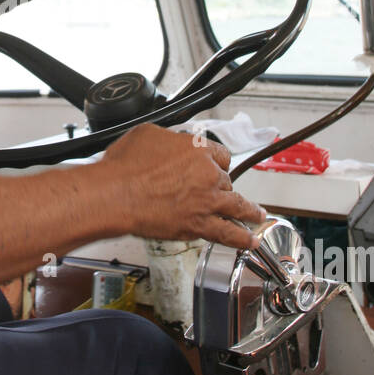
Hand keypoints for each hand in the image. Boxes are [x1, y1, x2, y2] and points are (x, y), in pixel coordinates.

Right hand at [99, 123, 264, 250]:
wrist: (116, 195)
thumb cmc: (125, 167)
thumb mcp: (146, 135)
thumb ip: (167, 138)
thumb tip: (168, 142)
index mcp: (197, 149)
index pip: (219, 154)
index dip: (217, 161)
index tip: (216, 166)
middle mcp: (207, 174)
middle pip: (226, 179)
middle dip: (222, 185)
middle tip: (218, 190)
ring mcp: (206, 201)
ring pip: (237, 205)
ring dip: (250, 211)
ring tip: (257, 215)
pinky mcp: (198, 225)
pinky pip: (227, 233)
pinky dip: (241, 237)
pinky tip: (250, 239)